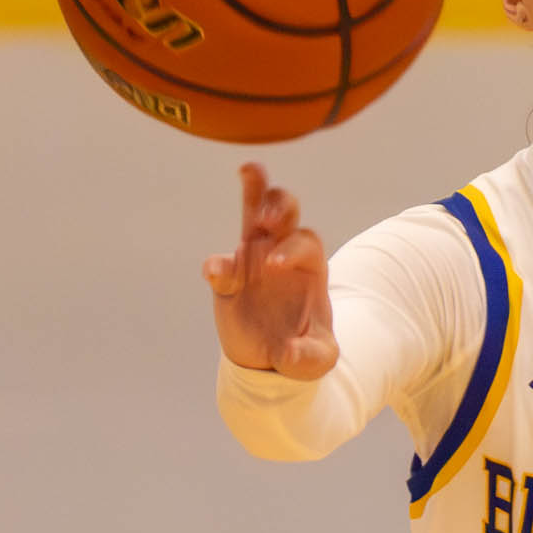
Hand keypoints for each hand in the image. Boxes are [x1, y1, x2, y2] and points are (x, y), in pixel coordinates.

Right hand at [204, 163, 335, 378]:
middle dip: (278, 204)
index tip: (275, 266)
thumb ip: (311, 358)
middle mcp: (281, 252)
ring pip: (252, 213)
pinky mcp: (227, 280)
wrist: (270, 363)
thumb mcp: (316, 361)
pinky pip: (219, 264)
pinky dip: (217, 265)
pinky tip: (216, 272)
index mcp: (309, 266)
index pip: (305, 241)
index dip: (292, 248)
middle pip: (285, 211)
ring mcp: (252, 260)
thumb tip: (289, 354)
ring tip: (250, 169)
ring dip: (253, 192)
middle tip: (268, 218)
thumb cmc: (301, 352)